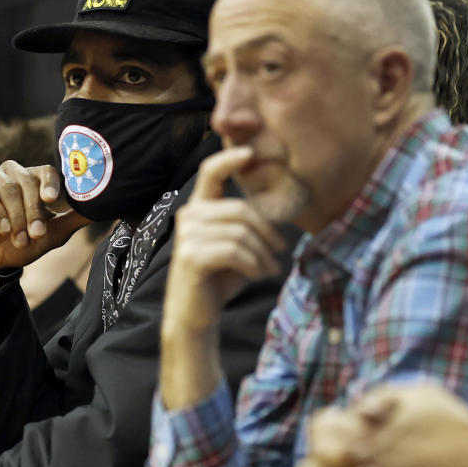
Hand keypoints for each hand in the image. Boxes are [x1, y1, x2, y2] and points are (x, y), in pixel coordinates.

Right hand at [0, 161, 89, 271]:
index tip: (53, 201)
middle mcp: (11, 173)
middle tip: (34, 234)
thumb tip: (103, 209)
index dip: (50, 183)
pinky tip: (1, 227)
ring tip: (16, 237)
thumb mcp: (52, 235)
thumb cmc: (19, 245)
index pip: (45, 171)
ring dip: (15, 215)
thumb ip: (74, 220)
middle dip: (32, 210)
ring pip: (7, 186)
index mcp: (31, 180)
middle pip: (27, 179)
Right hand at [160, 147, 285, 408]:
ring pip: (242, 233)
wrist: (195, 314)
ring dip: (263, 255)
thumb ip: (244, 225)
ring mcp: (187, 235)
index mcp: (198, 209)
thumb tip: (273, 212)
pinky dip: (254, 265)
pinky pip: (236, 251)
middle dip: (267, 232)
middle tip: (280, 254)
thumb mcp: (233, 246)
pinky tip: (257, 276)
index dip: (229, 159)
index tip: (250, 152)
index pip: (210, 173)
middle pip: (241, 210)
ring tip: (269, 270)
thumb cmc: (218, 279)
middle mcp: (188, 216)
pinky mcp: (192, 255)